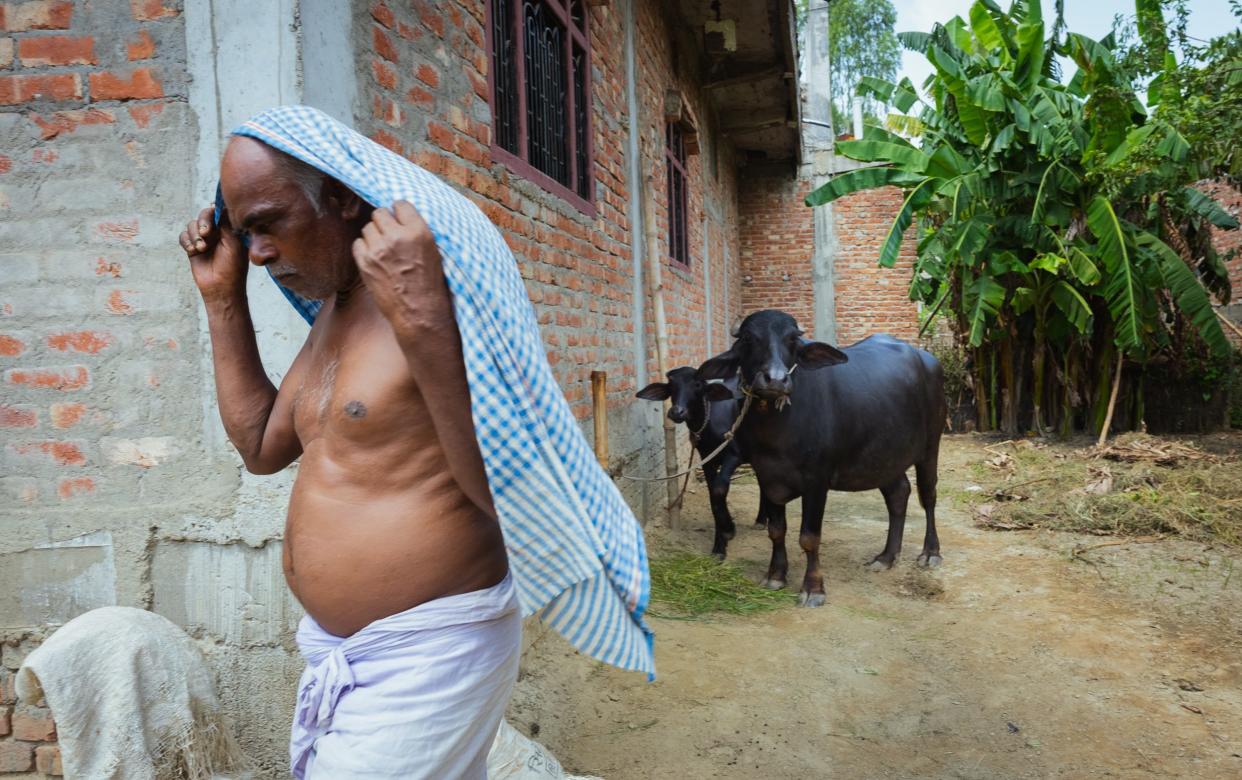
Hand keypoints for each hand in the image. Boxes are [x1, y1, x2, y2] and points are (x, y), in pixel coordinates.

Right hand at [179, 205, 246, 303]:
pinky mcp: (193, 247)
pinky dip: (186, 241)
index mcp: (230, 229)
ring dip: (195, 234)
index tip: (213, 210)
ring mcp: (204, 239)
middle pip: (204, 214)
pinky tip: (193, 250)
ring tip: (201, 248)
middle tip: (206, 233)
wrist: (221, 288)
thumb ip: (227, 224)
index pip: (220, 211)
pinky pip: (183, 236)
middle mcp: (217, 232)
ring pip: (192, 224)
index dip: (215, 209)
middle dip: (203, 221)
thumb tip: (220, 206)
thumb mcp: (234, 243)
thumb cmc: (233, 267)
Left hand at [353, 201, 450, 332]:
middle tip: (389, 236)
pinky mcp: (365, 263)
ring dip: (373, 236)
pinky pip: (357, 244)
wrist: (419, 312)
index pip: (400, 204)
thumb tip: (400, 218)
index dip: (398, 212)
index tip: (398, 219)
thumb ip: (416, 231)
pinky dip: (364, 249)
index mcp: (418, 231)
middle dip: (384, 223)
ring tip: (383, 250)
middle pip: (379, 213)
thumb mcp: (433, 251)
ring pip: (367, 228)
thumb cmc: (430, 284)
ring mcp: (378, 250)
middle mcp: (397, 237)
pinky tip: (374, 259)